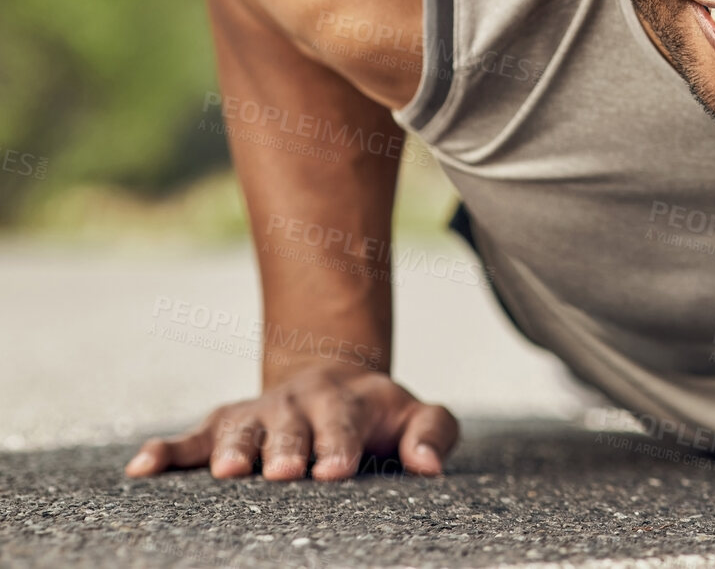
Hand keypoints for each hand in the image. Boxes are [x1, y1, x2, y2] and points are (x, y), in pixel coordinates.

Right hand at [123, 366, 458, 480]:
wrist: (335, 380)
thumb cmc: (380, 415)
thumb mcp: (418, 414)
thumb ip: (432, 433)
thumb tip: (430, 467)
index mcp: (350, 400)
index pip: (346, 423)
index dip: (339, 445)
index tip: (334, 470)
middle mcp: (300, 402)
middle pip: (292, 425)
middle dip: (287, 448)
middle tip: (283, 473)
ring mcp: (260, 413)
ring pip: (243, 428)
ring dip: (233, 447)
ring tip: (228, 471)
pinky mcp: (224, 424)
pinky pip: (192, 437)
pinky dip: (167, 450)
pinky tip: (143, 467)